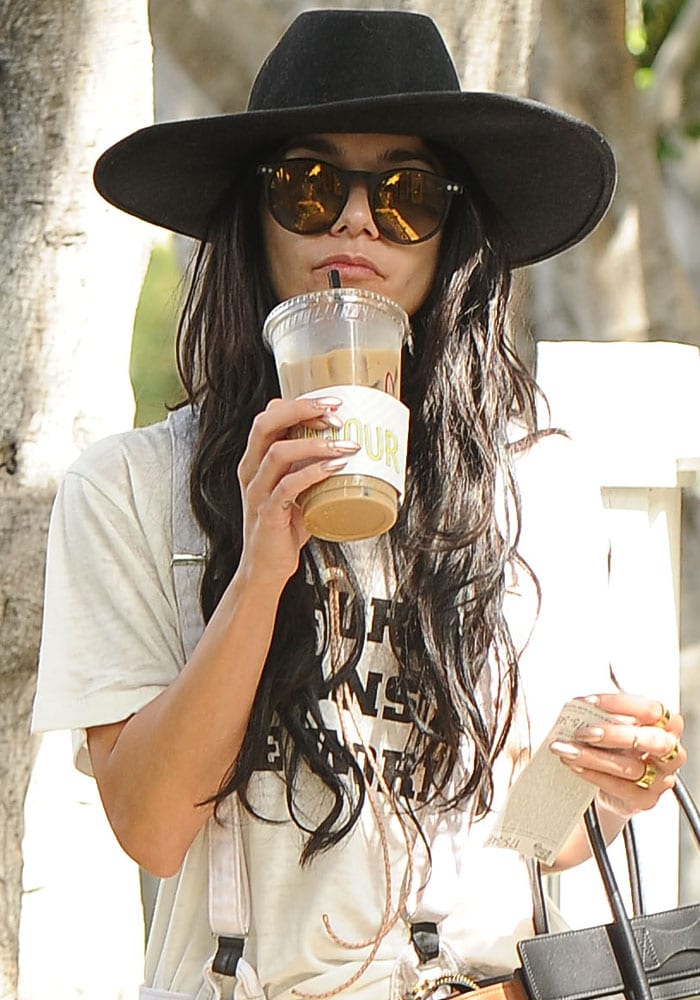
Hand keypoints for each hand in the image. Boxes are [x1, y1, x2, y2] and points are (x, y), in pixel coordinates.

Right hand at [236, 395, 358, 586]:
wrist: (266, 568)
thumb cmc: (283, 528)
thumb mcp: (296, 490)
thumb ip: (308, 468)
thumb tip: (344, 446)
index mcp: (255, 460)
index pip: (268, 416)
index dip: (298, 403)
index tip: (331, 403)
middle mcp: (251, 470)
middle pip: (266, 423)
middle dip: (302, 410)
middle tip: (336, 412)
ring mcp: (257, 491)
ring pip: (278, 452)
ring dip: (315, 443)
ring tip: (346, 444)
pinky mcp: (267, 512)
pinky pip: (288, 485)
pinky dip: (314, 473)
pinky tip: (336, 468)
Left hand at [550, 692, 685, 817]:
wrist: (616, 787)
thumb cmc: (619, 748)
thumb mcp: (616, 726)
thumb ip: (606, 717)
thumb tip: (577, 708)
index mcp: (667, 725)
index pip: (651, 710)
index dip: (619, 704)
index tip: (589, 703)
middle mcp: (670, 752)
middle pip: (652, 741)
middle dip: (614, 734)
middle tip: (583, 732)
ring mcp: (661, 779)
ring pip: (630, 767)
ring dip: (592, 756)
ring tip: (567, 749)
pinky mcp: (645, 800)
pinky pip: (619, 788)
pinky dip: (593, 775)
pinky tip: (575, 766)